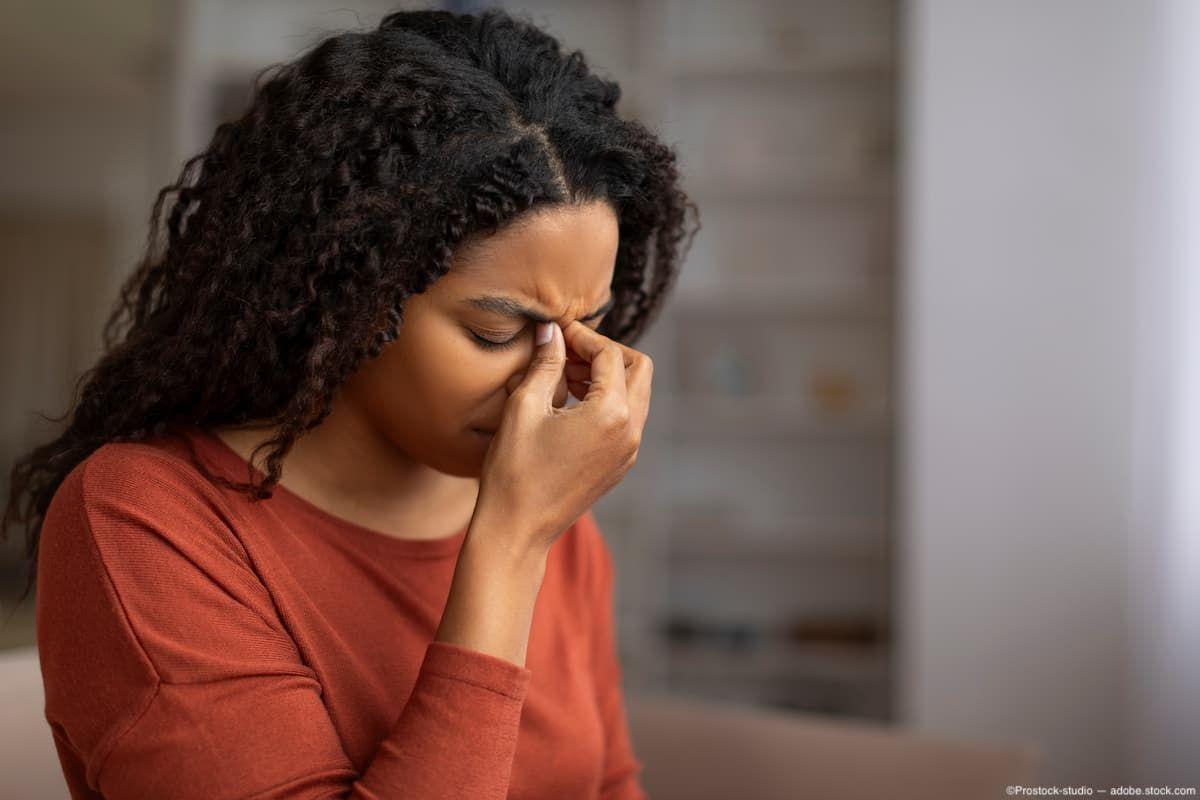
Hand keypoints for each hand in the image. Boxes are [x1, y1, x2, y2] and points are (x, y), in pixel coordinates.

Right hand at [472, 319, 651, 555]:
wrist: (516, 530)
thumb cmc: (514, 470)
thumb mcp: (524, 406)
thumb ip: (545, 362)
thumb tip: (552, 330)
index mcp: (611, 413)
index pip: (610, 355)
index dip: (583, 336)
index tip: (556, 331)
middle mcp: (631, 431)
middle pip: (639, 369)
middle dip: (605, 353)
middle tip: (567, 351)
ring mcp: (629, 451)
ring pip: (636, 394)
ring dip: (607, 377)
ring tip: (564, 375)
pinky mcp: (620, 465)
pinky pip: (626, 419)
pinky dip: (607, 401)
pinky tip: (569, 403)